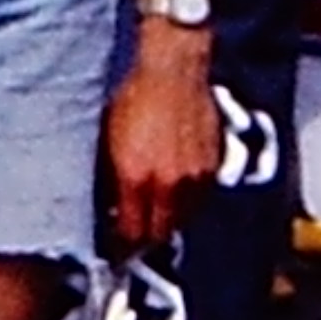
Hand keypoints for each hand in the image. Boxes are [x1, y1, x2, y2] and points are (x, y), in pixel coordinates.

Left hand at [104, 36, 221, 250]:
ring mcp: (194, 178)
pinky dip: (186, 202)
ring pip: (181, 220)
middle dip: (144, 241)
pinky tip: (173, 191)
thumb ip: (110, 179)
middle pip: (158, 235)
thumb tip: (109, 206)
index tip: (116, 250)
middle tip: (134, 238)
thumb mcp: (108, 139)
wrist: (173, 70)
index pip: (130, 233)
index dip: (121, 247)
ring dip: (167, 222)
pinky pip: (199, 199)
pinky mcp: (212, 167)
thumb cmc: (135, 97)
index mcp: (135, 179)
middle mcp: (167, 185)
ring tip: (154, 214)